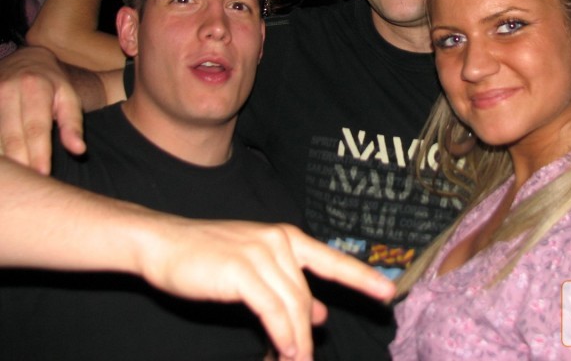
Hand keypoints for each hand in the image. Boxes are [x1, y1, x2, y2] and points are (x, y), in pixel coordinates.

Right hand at [0, 47, 84, 172]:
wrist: (27, 61)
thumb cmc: (53, 85)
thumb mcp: (69, 98)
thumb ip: (73, 124)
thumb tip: (79, 151)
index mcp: (34, 87)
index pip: (36, 127)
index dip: (38, 153)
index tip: (42, 175)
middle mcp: (7, 89)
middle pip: (11, 134)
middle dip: (19, 161)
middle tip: (26, 184)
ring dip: (4, 158)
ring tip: (12, 178)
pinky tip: (4, 166)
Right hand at [141, 221, 395, 360]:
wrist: (165, 244)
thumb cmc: (210, 257)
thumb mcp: (256, 269)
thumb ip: (288, 288)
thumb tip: (320, 313)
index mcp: (287, 238)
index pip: (332, 260)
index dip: (361, 277)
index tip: (389, 292)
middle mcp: (280, 242)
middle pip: (307, 296)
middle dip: (307, 332)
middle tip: (304, 359)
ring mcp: (262, 254)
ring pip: (293, 306)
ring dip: (297, 340)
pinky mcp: (243, 270)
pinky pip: (272, 310)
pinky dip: (282, 334)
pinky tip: (286, 350)